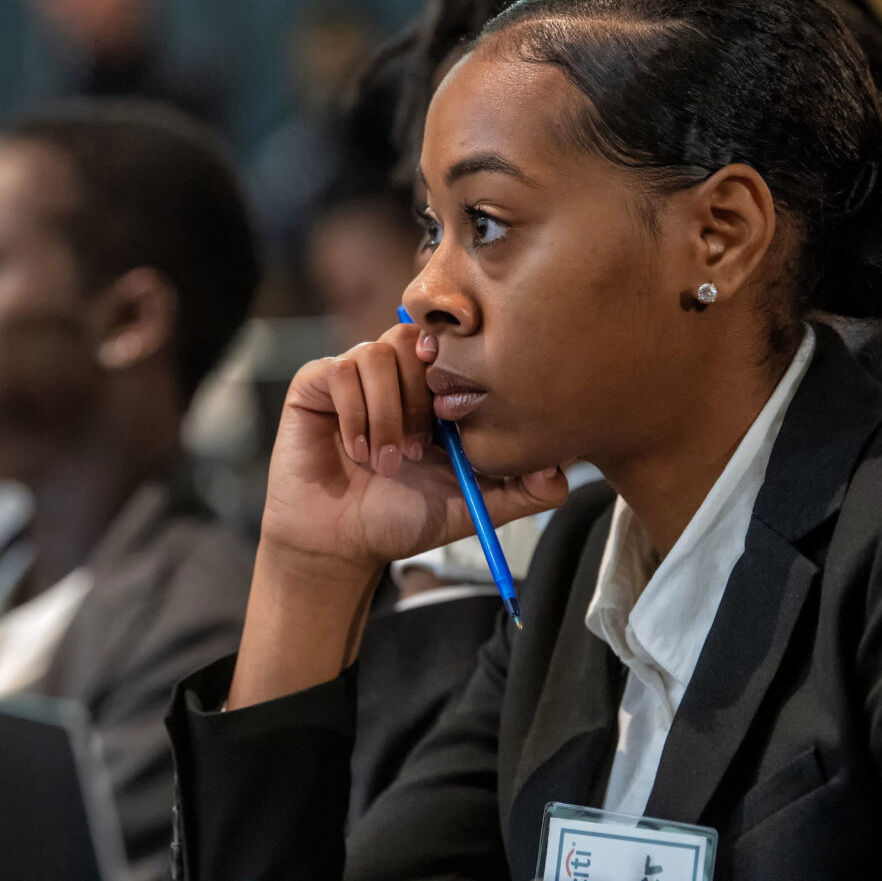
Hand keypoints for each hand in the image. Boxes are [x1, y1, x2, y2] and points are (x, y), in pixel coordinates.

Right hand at [230, 323, 566, 705]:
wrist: (340, 543)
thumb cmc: (402, 518)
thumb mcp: (472, 505)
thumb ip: (520, 491)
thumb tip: (563, 472)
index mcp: (433, 392)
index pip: (453, 346)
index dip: (457, 363)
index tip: (457, 402)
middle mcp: (395, 374)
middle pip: (418, 340)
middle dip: (421, 398)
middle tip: (418, 450)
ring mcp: (355, 375)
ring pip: (380, 353)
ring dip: (388, 413)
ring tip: (386, 462)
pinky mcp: (316, 383)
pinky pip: (341, 370)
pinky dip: (355, 415)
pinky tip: (355, 452)